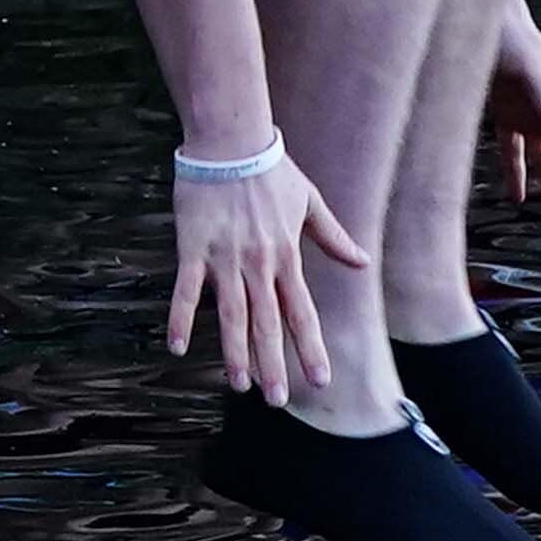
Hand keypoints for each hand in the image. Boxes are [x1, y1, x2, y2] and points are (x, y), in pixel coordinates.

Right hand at [166, 146, 369, 397]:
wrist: (231, 139)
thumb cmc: (271, 169)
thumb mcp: (310, 202)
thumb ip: (334, 238)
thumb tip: (362, 263)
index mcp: (286, 255)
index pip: (302, 312)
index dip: (310, 346)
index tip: (321, 379)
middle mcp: (259, 263)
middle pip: (267, 323)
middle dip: (273, 364)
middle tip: (277, 401)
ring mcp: (225, 257)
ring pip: (231, 314)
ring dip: (235, 353)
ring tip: (240, 386)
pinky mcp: (193, 247)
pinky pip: (186, 289)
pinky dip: (182, 318)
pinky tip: (177, 347)